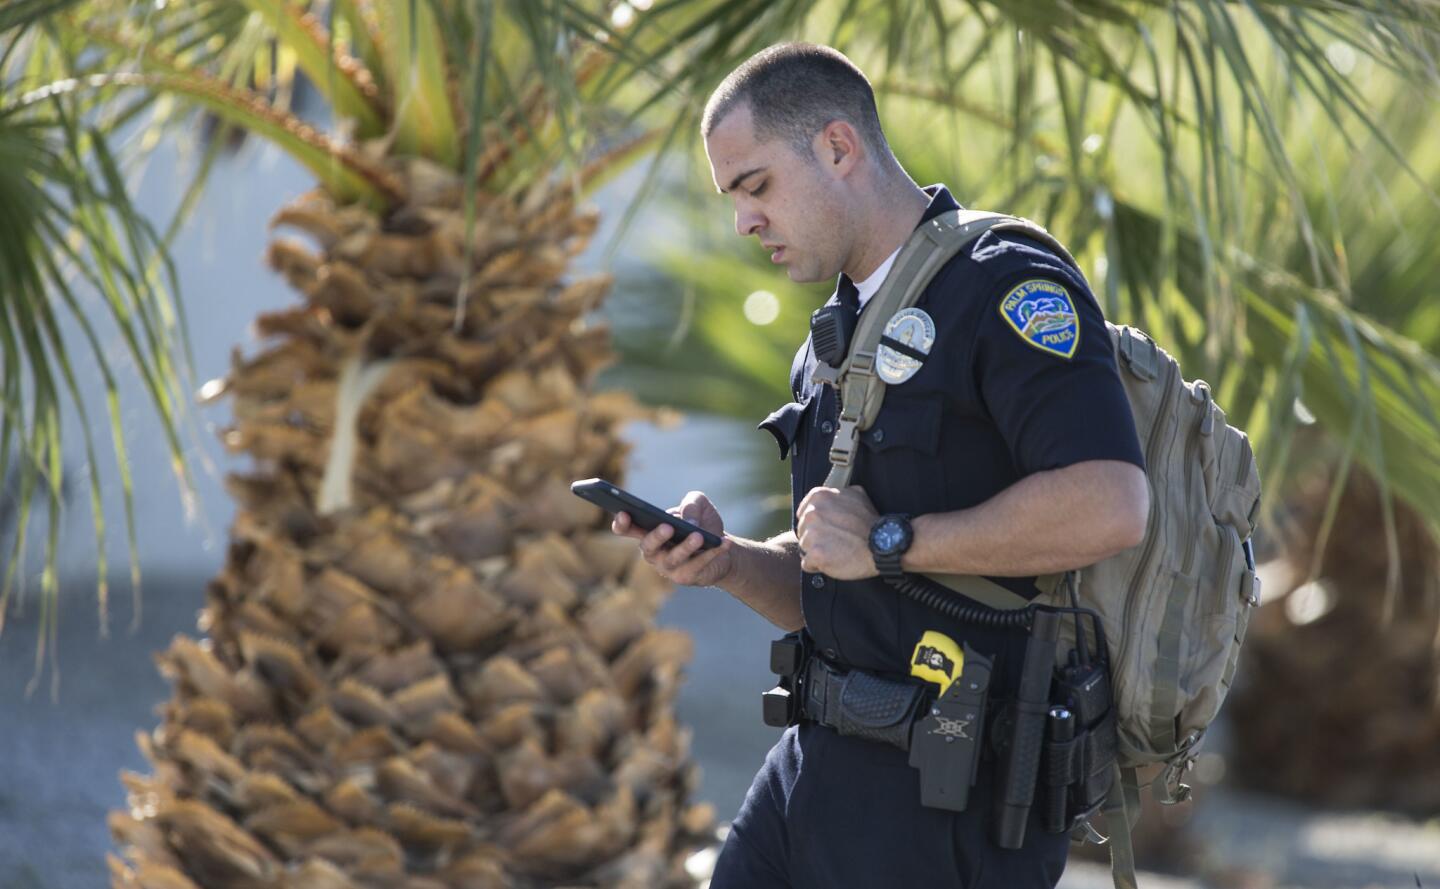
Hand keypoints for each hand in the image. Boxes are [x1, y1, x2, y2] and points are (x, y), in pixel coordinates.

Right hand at [611, 490, 735, 587]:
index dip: (622, 523)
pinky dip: (712, 553)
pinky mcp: (687, 577)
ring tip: (698, 536)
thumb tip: (688, 521)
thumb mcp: (699, 505)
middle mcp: (654, 552)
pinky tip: (723, 542)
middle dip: (656, 536)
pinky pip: (697, 566)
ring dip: (686, 547)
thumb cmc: (703, 523)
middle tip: (667, 526)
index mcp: (649, 531)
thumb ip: (691, 504)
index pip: (627, 529)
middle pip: (648, 547)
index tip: (623, 513)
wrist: (722, 547)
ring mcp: (669, 567)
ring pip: (673, 559)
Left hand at [796, 486, 880, 579]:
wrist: (883, 544)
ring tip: (836, 551)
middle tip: (836, 542)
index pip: (803, 514)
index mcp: (818, 497)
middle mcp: (812, 513)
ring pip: (804, 548)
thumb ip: (838, 494)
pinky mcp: (816, 554)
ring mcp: (812, 534)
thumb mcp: (857, 495)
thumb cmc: (871, 522)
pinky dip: (818, 566)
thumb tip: (832, 496)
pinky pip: (807, 564)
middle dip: (815, 538)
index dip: (816, 524)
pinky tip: (833, 561)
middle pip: (802, 531)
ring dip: (817, 552)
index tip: (829, 529)